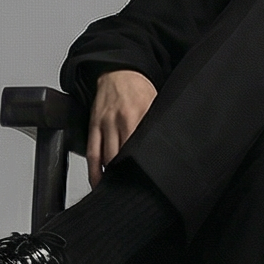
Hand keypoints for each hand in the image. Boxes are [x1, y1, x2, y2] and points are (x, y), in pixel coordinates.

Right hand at [87, 69, 157, 187]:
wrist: (117, 72)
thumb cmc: (139, 89)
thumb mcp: (156, 102)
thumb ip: (159, 122)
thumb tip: (171, 142)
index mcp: (139, 115)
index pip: (142, 146)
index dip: (146, 165)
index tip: (150, 180)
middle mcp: (121, 121)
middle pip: (123, 155)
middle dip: (128, 174)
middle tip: (134, 191)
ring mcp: (104, 125)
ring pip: (106, 157)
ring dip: (111, 176)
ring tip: (117, 192)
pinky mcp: (93, 126)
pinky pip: (92, 152)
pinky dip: (94, 170)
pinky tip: (98, 182)